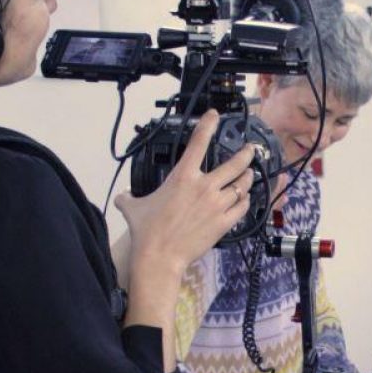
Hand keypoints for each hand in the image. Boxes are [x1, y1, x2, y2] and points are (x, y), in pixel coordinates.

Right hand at [115, 110, 255, 271]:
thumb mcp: (133, 208)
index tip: (214, 115)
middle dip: (246, 154)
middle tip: (250, 149)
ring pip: (242, 185)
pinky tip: (245, 199)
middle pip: (235, 164)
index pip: (198, 142)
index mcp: (183, 176)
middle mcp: (204, 186)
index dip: (208, 124)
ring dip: (248, 178)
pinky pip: (243, 207)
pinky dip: (246, 200)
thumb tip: (121, 197)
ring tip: (250, 175)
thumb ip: (128, 198)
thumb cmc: (146, 231)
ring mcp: (217, 204)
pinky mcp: (224, 222)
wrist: (160, 257)